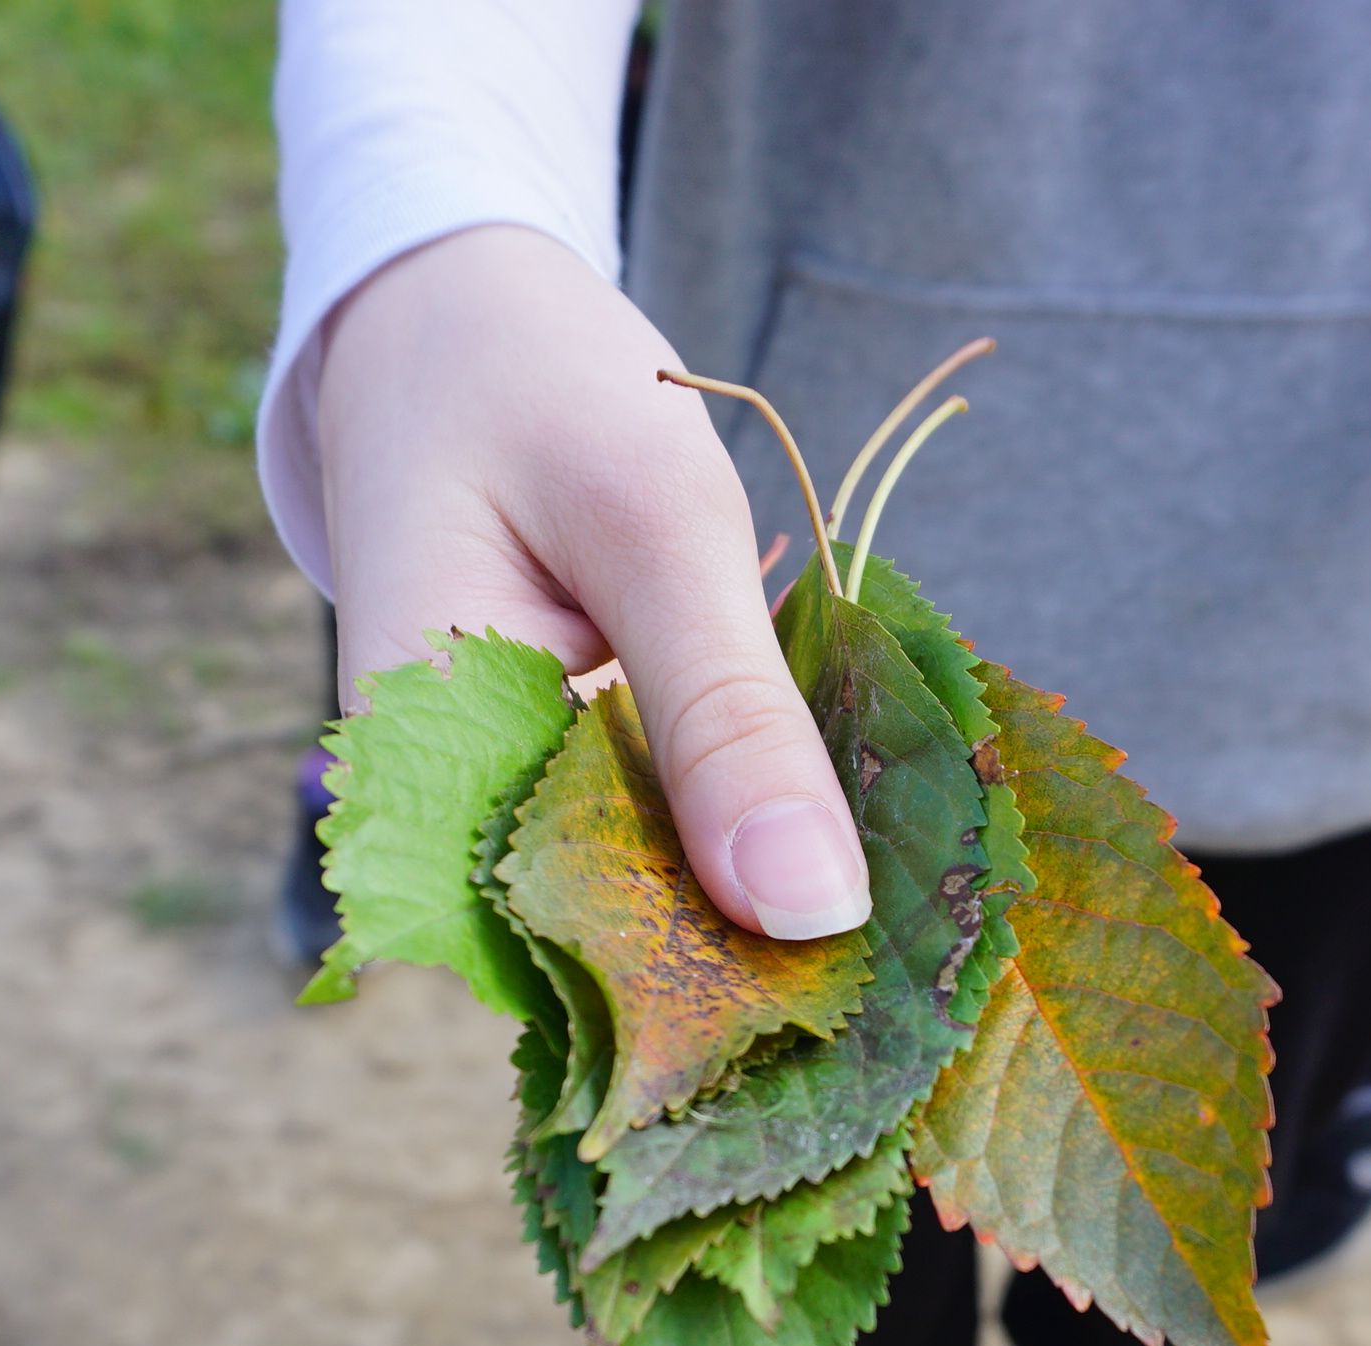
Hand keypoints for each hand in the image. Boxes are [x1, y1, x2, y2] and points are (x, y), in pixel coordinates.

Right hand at [315, 224, 870, 939]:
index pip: (592, 961)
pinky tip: (865, 817)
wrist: (453, 325)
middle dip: (785, 954)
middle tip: (951, 951)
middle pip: (632, 959)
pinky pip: (671, 845)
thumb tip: (811, 912)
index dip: (748, 995)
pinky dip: (764, 828)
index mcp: (419, 789)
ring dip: (787, 897)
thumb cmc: (531, 391)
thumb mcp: (654, 526)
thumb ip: (727, 715)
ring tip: (930, 903)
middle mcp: (445, 838)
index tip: (904, 991)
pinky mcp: (564, 789)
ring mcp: (505, 820)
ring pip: (663, 913)